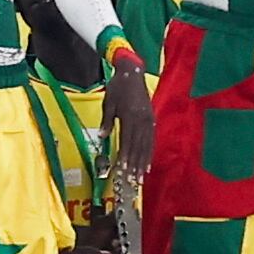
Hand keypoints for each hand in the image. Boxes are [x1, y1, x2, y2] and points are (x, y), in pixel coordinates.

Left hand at [102, 59, 154, 188]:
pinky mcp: (151, 119)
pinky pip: (151, 139)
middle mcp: (141, 120)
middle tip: (133, 181)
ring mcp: (148, 120)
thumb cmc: (117, 87)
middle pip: (138, 147)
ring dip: (143, 162)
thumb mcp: (108, 102)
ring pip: (146, 145)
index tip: (122, 171)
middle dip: (135, 165)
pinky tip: (148, 163)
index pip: (127, 141)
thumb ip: (106, 121)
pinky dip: (149, 152)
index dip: (125, 157)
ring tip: (141, 177)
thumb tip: (102, 137)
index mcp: (129, 116)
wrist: (132, 72)